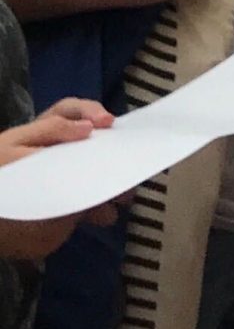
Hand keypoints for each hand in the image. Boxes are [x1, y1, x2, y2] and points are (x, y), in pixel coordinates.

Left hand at [0, 100, 118, 255]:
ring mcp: (69, 181)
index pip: (74, 112)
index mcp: (46, 134)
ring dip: (115, 182)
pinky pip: (94, 206)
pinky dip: (103, 210)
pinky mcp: (70, 209)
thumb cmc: (1, 176)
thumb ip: (50, 131)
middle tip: (126, 161)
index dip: (93, 112)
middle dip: (114, 152)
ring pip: (101, 175)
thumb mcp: (13, 147)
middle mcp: (63, 153)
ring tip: (123, 194)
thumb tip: (89, 128)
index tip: (107, 123)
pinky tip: (105, 215)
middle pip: (97, 144)